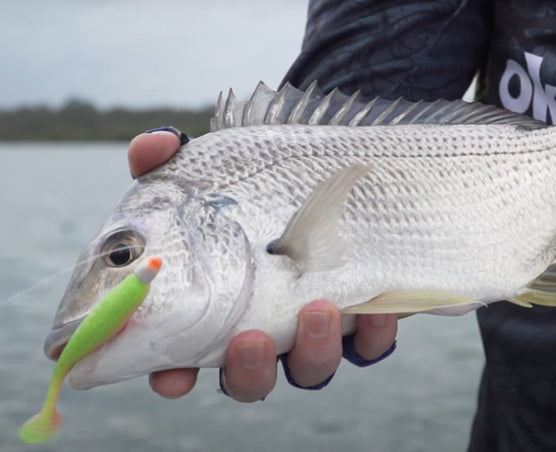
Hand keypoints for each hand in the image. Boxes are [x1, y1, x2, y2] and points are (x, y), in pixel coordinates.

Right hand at [129, 129, 397, 401]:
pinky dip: (373, 336)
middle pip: (249, 379)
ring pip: (310, 368)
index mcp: (214, 309)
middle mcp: (261, 329)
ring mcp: (311, 330)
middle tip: (248, 339)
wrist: (331, 175)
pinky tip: (375, 311)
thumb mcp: (212, 165)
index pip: (182, 360)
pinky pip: (369, 346)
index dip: (174, 376)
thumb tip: (149, 148)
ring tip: (317, 308)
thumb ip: (170, 157)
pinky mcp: (361, 318)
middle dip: (248, 370)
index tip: (172, 377)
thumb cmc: (255, 180)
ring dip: (312, 350)